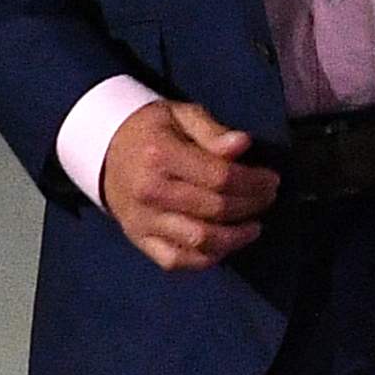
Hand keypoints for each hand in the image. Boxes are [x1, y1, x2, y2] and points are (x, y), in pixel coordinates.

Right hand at [102, 98, 276, 270]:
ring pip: (200, 240)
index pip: (221, 177)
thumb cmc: (150, 131)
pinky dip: (206, 259)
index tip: (272, 179)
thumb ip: (212, 130)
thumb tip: (242, 144)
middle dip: (252, 205)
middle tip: (268, 198)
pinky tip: (225, 245)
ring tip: (254, 226)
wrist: (102, 149)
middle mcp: (150, 192)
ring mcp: (142, 220)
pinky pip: (177, 260)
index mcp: (160, 156)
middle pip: (216, 209)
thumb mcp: (180, 114)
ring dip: (236, 237)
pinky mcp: (138, 239)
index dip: (254, 182)